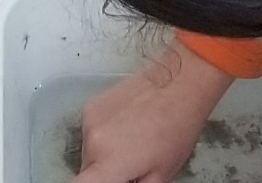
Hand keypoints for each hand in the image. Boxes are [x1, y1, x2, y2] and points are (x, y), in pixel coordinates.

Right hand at [73, 43, 232, 182]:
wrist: (174, 87)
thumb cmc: (174, 132)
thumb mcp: (159, 176)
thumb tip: (124, 182)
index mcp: (108, 161)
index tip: (108, 182)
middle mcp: (91, 138)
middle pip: (87, 169)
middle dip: (106, 173)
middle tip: (131, 169)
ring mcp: (88, 117)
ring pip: (89, 149)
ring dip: (104, 155)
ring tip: (132, 146)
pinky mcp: (91, 104)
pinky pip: (91, 130)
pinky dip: (103, 136)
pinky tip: (126, 130)